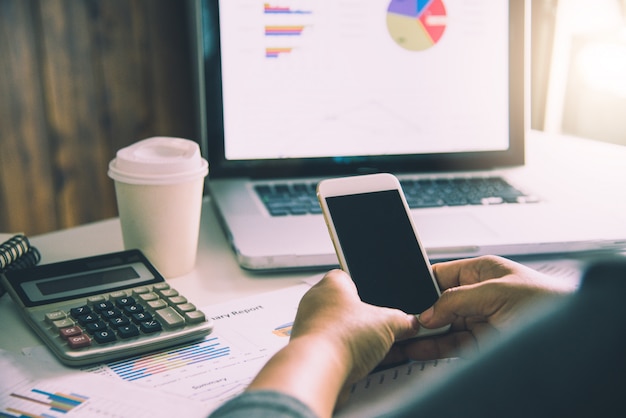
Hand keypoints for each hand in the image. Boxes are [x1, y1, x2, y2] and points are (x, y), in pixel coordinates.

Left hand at [291, 269, 419, 382]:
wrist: (317, 371)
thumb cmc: (340, 336)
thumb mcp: (387, 323)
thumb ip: (402, 321)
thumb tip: (409, 323)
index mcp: (331, 284)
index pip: (349, 277)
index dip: (368, 288)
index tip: (381, 299)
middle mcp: (316, 303)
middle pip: (348, 308)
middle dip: (368, 320)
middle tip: (386, 328)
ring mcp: (311, 329)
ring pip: (342, 331)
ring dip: (360, 340)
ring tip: (381, 349)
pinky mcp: (311, 352)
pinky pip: (336, 350)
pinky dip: (351, 356)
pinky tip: (368, 364)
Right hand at [390, 255, 573, 361]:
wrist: (573, 336)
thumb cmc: (549, 302)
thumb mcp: (498, 292)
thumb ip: (458, 299)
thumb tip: (428, 311)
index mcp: (481, 271)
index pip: (441, 274)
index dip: (421, 285)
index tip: (403, 296)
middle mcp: (478, 294)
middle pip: (438, 303)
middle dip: (420, 312)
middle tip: (400, 321)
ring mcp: (479, 320)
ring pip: (442, 326)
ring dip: (423, 333)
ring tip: (403, 337)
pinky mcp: (481, 343)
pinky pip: (450, 345)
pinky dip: (433, 349)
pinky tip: (419, 349)